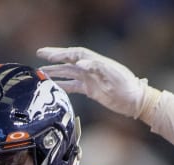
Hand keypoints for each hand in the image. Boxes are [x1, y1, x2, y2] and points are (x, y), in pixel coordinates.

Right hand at [37, 46, 158, 121]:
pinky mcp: (90, 90)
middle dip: (53, 59)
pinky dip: (63, 85)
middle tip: (39, 56)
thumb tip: (79, 63)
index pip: (74, 54)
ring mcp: (89, 79)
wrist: (135, 100)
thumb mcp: (113, 75)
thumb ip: (97, 67)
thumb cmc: (127, 86)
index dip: (60, 54)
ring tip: (41, 73)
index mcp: (95, 62)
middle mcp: (90, 68)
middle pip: (68, 61)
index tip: (47, 56)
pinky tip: (54, 87)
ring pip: (68, 73)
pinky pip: (73, 86)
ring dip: (55, 73)